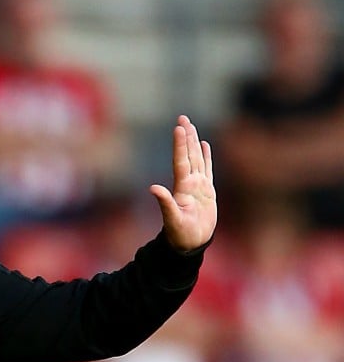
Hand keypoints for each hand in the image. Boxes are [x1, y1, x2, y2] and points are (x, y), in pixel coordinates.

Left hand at [150, 115, 216, 251]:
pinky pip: (207, 169)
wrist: (190, 244)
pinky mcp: (207, 191)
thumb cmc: (180, 235)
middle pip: (188, 155)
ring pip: (197, 159)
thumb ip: (165, 204)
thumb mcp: (173, 220)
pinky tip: (205, 144)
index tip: (179, 127)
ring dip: (194, 142)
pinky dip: (207, 156)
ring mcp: (198, 186)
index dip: (180, 144)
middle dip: (186, 136)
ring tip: (191, 125)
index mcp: (182, 188)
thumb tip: (153, 189)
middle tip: (183, 117)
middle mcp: (189, 183)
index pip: (181, 161)